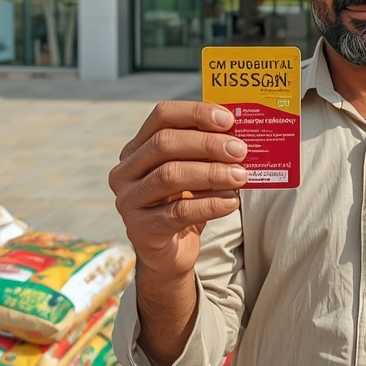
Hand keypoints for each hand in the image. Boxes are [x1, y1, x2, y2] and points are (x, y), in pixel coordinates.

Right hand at [109, 101, 247, 280]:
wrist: (169, 251)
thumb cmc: (183, 203)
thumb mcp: (192, 171)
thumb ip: (206, 152)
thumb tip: (239, 135)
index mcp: (137, 148)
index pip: (162, 116)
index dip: (195, 113)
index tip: (228, 120)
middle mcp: (126, 171)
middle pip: (164, 144)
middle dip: (207, 144)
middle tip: (240, 150)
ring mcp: (129, 200)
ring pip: (170, 176)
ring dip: (211, 174)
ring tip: (240, 177)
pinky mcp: (141, 229)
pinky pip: (178, 211)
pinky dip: (210, 204)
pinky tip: (231, 202)